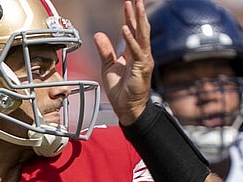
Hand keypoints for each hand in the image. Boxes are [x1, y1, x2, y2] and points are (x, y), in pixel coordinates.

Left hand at [93, 0, 152, 124]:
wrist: (127, 109)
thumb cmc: (121, 92)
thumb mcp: (108, 67)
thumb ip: (105, 51)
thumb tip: (98, 35)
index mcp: (133, 54)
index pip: (133, 31)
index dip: (130, 17)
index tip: (128, 4)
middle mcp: (141, 55)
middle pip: (140, 29)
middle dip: (137, 13)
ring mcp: (143, 61)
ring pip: (142, 36)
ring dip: (138, 20)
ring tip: (135, 6)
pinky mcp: (141, 68)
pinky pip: (136, 51)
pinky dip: (131, 39)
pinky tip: (126, 28)